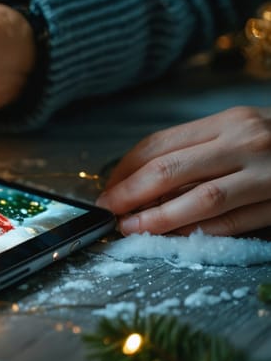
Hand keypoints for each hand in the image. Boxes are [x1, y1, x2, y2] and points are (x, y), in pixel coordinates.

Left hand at [96, 106, 270, 235]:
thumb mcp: (238, 133)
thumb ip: (195, 151)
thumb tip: (136, 181)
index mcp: (227, 121)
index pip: (159, 144)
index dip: (124, 170)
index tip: (105, 192)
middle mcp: (245, 141)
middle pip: (171, 170)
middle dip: (131, 195)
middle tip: (107, 213)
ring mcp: (267, 173)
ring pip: (200, 199)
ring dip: (158, 219)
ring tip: (131, 230)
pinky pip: (234, 222)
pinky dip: (199, 232)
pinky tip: (174, 239)